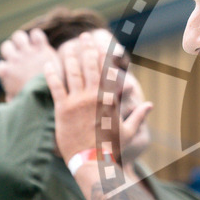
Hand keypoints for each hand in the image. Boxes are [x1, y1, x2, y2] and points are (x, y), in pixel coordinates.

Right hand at [0, 29, 58, 100]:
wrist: (52, 93)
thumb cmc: (34, 98)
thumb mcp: (19, 99)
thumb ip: (13, 98)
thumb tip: (8, 103)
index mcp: (6, 72)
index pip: (0, 66)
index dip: (5, 68)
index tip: (13, 73)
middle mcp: (14, 60)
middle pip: (6, 46)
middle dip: (11, 49)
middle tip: (21, 56)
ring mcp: (27, 52)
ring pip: (18, 36)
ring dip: (21, 39)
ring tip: (29, 47)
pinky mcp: (41, 48)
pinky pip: (36, 34)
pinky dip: (37, 35)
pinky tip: (39, 42)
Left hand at [46, 32, 150, 163]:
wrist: (92, 162)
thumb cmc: (112, 148)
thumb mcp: (129, 132)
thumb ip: (139, 115)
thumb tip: (151, 105)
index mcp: (108, 100)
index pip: (106, 72)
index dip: (103, 56)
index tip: (101, 45)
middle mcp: (92, 97)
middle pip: (88, 66)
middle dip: (86, 49)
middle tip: (83, 37)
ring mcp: (76, 102)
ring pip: (72, 73)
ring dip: (70, 57)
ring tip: (68, 47)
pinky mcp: (62, 110)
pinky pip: (55, 87)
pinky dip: (51, 74)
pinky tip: (49, 64)